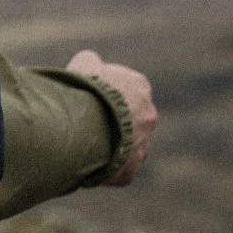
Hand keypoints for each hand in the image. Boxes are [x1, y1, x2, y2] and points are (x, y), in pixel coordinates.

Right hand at [66, 50, 157, 185]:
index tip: (89, 96)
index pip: (128, 88)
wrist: (84, 124)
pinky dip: (103, 167)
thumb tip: (91, 63)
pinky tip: (85, 161)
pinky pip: (116, 169)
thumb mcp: (83, 64)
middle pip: (130, 119)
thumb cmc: (84, 90)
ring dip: (109, 144)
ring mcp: (142, 145)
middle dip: (111, 120)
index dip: (107, 92)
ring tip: (83, 142)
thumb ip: (91, 62)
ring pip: (125, 146)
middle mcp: (149, 116)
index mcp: (140, 87)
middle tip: (86, 121)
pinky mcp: (129, 170)